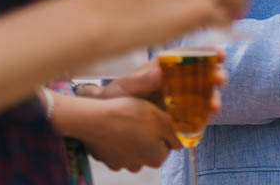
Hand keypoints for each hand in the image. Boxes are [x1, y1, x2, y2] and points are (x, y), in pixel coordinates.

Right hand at [58, 93, 180, 172]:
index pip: (169, 144)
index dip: (165, 128)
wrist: (93, 119)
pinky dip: (118, 138)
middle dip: (150, 133)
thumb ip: (176, 131)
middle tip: (143, 114)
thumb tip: (186, 138)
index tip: (159, 116)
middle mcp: (139, 165)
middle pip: (152, 147)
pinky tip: (116, 126)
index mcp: (156, 157)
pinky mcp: (106, 157)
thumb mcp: (160, 118)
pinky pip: (117, 147)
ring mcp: (121, 163)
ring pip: (134, 147)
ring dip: (134, 135)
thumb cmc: (128, 115)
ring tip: (128, 118)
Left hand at [76, 51, 227, 116]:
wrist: (107, 120)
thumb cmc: (116, 97)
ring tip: (214, 105)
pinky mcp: (180, 119)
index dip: (207, 53)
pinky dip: (203, 117)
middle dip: (215, 75)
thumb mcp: (125, 86)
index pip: (191, 55)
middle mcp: (176, 81)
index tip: (220, 54)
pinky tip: (205, 119)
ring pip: (203, 96)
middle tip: (220, 78)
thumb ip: (142, 80)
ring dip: (212, 98)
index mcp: (166, 67)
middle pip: (202, 75)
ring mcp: (180, 100)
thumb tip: (160, 71)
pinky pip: (195, 117)